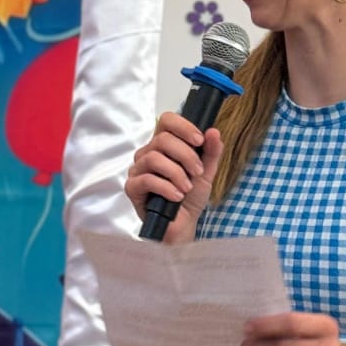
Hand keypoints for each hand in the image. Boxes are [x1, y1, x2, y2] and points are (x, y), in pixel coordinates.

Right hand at [125, 113, 223, 243]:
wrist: (184, 225)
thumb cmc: (190, 197)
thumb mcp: (206, 172)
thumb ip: (211, 152)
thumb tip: (213, 132)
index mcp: (164, 145)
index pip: (166, 120)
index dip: (183, 127)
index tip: (199, 140)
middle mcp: (148, 153)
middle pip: (162, 139)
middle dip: (186, 155)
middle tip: (197, 172)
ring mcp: (138, 170)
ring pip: (154, 158)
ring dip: (176, 173)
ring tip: (187, 188)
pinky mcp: (132, 188)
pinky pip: (147, 180)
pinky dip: (166, 188)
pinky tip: (177, 196)